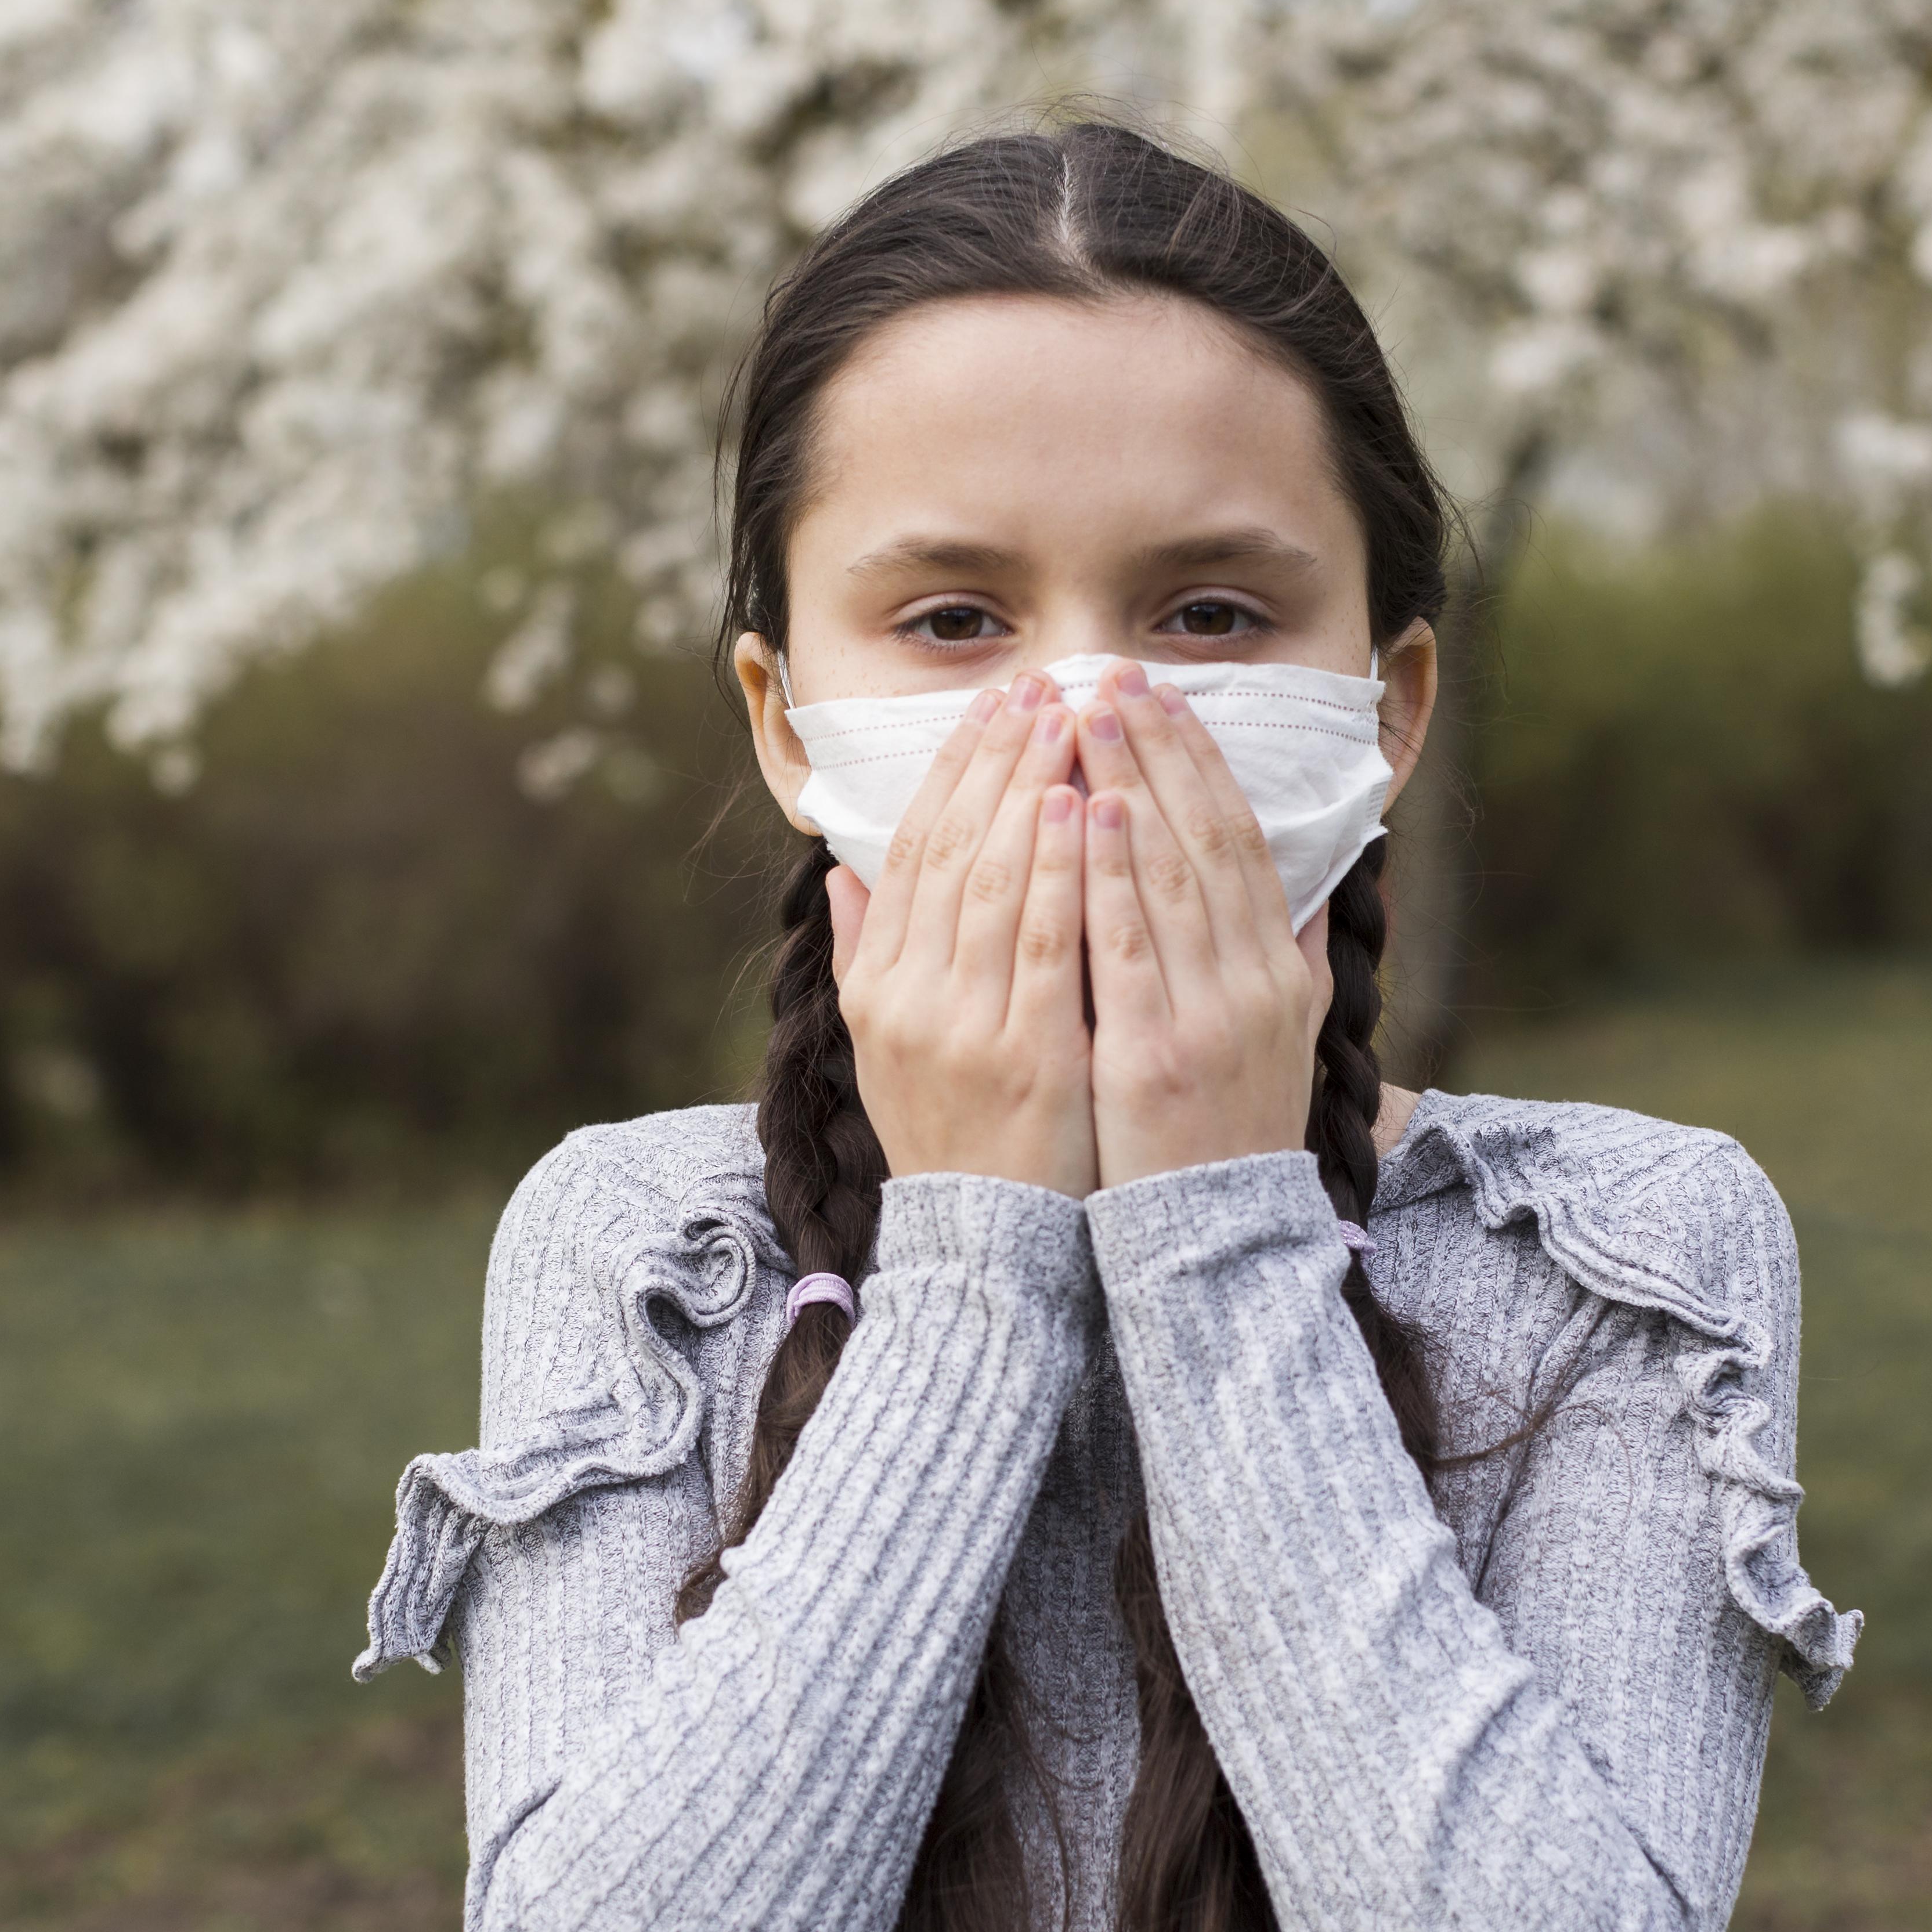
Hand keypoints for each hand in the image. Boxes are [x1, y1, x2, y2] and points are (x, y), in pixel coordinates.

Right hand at [833, 672, 1097, 1197]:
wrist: (984, 1248)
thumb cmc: (953, 1138)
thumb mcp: (883, 1049)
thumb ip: (863, 956)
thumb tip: (844, 874)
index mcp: (879, 987)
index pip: (914, 852)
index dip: (954, 771)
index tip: (993, 705)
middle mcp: (910, 998)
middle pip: (953, 850)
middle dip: (998, 757)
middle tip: (1040, 683)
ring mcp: (965, 1028)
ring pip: (995, 882)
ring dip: (1032, 788)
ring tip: (1070, 717)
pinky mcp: (1026, 1057)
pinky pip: (1045, 945)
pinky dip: (1062, 871)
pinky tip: (1087, 809)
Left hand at [1073, 661, 1333, 1188]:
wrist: (1216, 1244)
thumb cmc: (1231, 1139)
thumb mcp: (1284, 1044)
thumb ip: (1296, 966)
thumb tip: (1311, 896)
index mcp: (1277, 973)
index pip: (1239, 843)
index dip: (1202, 764)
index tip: (1166, 698)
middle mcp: (1251, 983)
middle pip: (1205, 839)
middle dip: (1159, 750)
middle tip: (1115, 676)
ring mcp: (1205, 1017)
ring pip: (1168, 876)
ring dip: (1129, 785)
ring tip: (1088, 714)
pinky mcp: (1153, 1055)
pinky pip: (1127, 947)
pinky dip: (1110, 875)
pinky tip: (1089, 813)